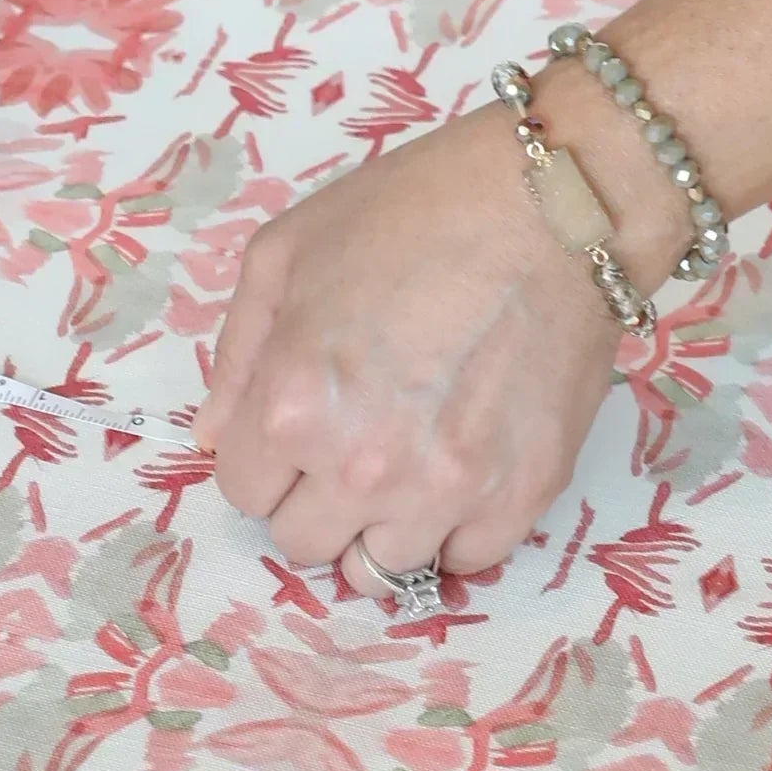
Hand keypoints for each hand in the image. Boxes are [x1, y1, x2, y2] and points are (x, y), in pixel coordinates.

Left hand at [195, 106, 626, 604]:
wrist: (557, 203)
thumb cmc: (411, 213)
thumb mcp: (283, 258)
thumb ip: (235, 360)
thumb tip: (213, 440)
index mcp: (292, 407)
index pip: (244, 493)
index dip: (264, 458)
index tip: (297, 426)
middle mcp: (362, 466)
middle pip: (303, 541)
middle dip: (313, 498)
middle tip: (349, 441)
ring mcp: (445, 489)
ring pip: (378, 567)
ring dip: (380, 523)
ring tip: (407, 459)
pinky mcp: (521, 496)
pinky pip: (464, 559)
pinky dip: (454, 528)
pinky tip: (459, 472)